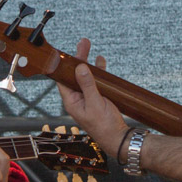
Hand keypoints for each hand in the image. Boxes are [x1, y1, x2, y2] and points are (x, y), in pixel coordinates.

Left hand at [57, 38, 128, 160]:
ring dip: (88, 62)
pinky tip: (100, 61)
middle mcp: (78, 98)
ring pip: (85, 76)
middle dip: (78, 59)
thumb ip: (88, 85)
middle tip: (83, 43)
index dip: (63, 66)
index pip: (62, 80)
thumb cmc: (104, 126)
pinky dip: (98, 71)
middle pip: (74, 74)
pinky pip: (96, 81)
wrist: (118, 137)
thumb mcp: (95, 103)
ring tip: (89, 47)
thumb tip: (80, 67)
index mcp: (72, 101)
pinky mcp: (98, 97)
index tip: (66, 52)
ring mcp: (88, 97)